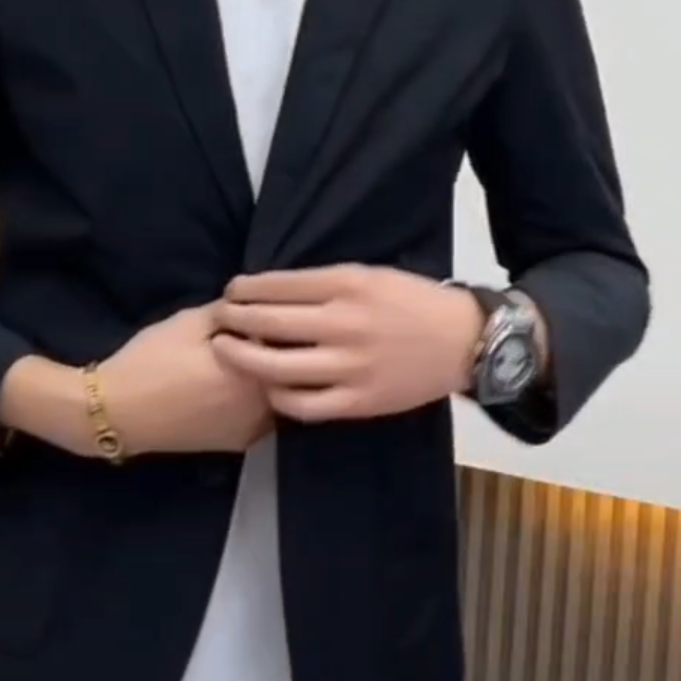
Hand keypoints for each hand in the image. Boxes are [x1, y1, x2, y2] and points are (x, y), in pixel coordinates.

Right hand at [100, 303, 273, 455]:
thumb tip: (255, 302)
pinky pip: (263, 414)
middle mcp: (264, 405)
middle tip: (256, 331)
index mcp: (255, 370)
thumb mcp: (189, 322)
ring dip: (269, 375)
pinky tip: (236, 384)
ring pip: (278, 394)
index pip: (287, 340)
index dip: (278, 322)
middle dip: (277, 348)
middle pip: (288, 370)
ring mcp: (254, 429)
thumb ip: (230, 310)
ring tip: (245, 357)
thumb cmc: (152, 361)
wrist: (118, 413)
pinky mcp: (241, 444)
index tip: (267, 310)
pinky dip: (258, 398)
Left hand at [210, 265, 481, 423]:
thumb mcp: (368, 275)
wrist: (462, 341)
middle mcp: (344, 324)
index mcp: (347, 286)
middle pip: (270, 323)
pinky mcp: (359, 401)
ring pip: (278, 367)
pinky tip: (267, 388)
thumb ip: (324, 284)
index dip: (245, 289)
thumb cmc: (410, 301)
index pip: (279, 285)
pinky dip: (278, 397)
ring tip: (225, 352)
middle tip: (219, 320)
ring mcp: (350, 367)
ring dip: (243, 358)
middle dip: (234, 321)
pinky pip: (305, 405)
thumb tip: (272, 290)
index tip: (231, 291)